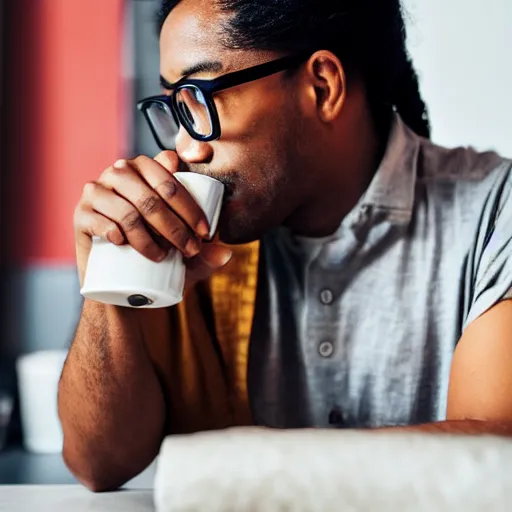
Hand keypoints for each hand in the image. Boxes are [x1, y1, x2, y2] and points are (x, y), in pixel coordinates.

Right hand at [74, 151, 231, 288]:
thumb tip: (227, 253)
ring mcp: (97, 192)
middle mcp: (121, 173)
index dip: (191, 208)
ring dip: (147, 237)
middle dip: (175, 227)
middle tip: (189, 251)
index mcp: (147, 169)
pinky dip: (115, 232)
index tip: (205, 234)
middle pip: (151, 198)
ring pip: (128, 211)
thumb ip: (207, 255)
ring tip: (161, 256)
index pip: (172, 181)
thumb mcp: (186, 259)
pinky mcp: (80, 214)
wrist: (123, 287)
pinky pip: (98, 219)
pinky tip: (123, 243)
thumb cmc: (157, 263)